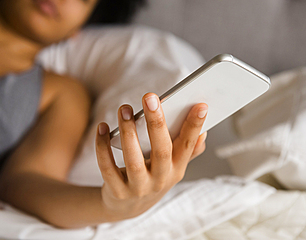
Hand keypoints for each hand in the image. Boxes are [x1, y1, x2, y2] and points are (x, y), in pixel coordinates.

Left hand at [95, 93, 207, 219]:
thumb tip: (203, 133)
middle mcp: (161, 179)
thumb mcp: (173, 168)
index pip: (188, 146)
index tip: (200, 106)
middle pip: (162, 151)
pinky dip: (103, 146)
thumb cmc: (153, 178)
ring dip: (128, 132)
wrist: (128, 207)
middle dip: (156, 123)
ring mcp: (138, 187)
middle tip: (150, 98)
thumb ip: (188, 151)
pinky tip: (102, 127)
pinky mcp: (117, 191)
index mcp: (177, 169)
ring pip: (133, 159)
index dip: (195, 127)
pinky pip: (107, 167)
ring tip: (125, 109)